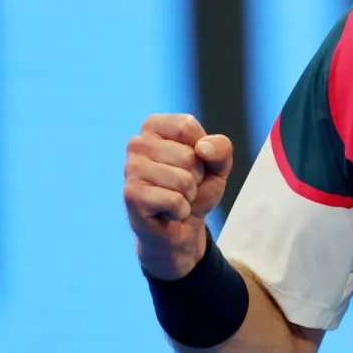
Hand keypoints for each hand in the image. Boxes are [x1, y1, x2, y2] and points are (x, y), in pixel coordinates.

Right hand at [123, 114, 233, 279]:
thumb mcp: (218, 164)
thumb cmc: (197, 188)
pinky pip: (175, 201)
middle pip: (188, 156)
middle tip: (184, 185)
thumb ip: (221, 148)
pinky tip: (168, 212)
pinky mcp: (132, 195)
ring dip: (189, 195)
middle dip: (196, 176)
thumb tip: (202, 149)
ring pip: (183, 180)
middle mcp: (137, 143)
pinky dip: (181, 210)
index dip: (202, 150)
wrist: (182, 226)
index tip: (194, 162)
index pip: (188, 127)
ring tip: (176, 197)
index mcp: (154, 126)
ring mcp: (131, 169)